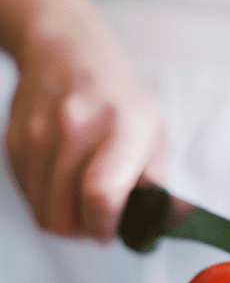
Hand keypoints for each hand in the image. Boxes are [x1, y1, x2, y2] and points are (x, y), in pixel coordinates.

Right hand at [6, 1, 164, 239]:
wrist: (67, 51)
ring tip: (84, 203)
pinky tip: (66, 185)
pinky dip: (48, 202)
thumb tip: (161, 223)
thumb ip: (156, 181)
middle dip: (85, 231)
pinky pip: (29, 197)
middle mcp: (76, 129)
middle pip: (65, 216)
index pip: (101, 195)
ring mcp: (40, 136)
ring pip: (44, 214)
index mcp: (123, 127)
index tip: (112, 231)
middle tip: (100, 221)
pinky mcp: (15, 143)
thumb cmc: (119, 97)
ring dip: (66, 221)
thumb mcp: (153, 131)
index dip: (105, 227)